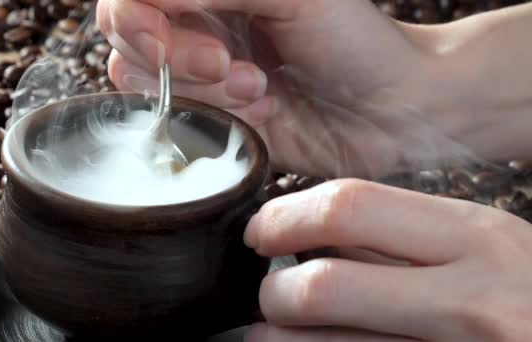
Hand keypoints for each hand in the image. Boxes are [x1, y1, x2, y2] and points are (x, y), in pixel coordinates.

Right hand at [96, 0, 441, 178]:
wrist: (390, 109)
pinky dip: (216, 122)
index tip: (175, 33)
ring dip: (203, 93)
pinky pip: (178, 128)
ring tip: (259, 90)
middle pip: (126, 40)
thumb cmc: (354, 40)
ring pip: (146, 88)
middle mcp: (198, 31)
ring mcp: (202, 82)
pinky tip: (262, 114)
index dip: (138, 17)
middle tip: (228, 63)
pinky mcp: (214, 126)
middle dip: (175, 56)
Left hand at [243, 178, 531, 340]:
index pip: (348, 208)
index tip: (261, 233)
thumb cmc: (530, 294)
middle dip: (273, 293)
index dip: (284, 218)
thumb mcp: (485, 247)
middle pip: (323, 287)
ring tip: (277, 333)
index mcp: (473, 238)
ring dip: (280, 340)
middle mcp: (468, 300)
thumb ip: (401, 237)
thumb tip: (314, 233)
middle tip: (270, 295)